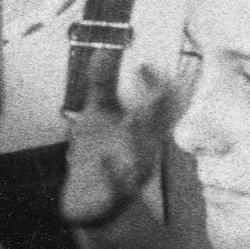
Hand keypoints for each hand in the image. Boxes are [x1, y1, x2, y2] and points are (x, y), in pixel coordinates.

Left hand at [62, 59, 173, 229]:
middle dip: (154, 110)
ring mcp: (131, 173)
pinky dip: (112, 172)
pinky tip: (104, 158)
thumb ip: (102, 83)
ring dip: (136, 140)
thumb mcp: (98, 114)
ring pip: (141, 156)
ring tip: (131, 119)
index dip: (155, 86)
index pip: (158, 105)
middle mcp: (142, 148)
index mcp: (142, 127)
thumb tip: (104, 49)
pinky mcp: (114, 195)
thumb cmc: (100, 148)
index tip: (144, 65)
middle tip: (152, 88)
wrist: (91, 200)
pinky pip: (117, 185)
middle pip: (153, 128)